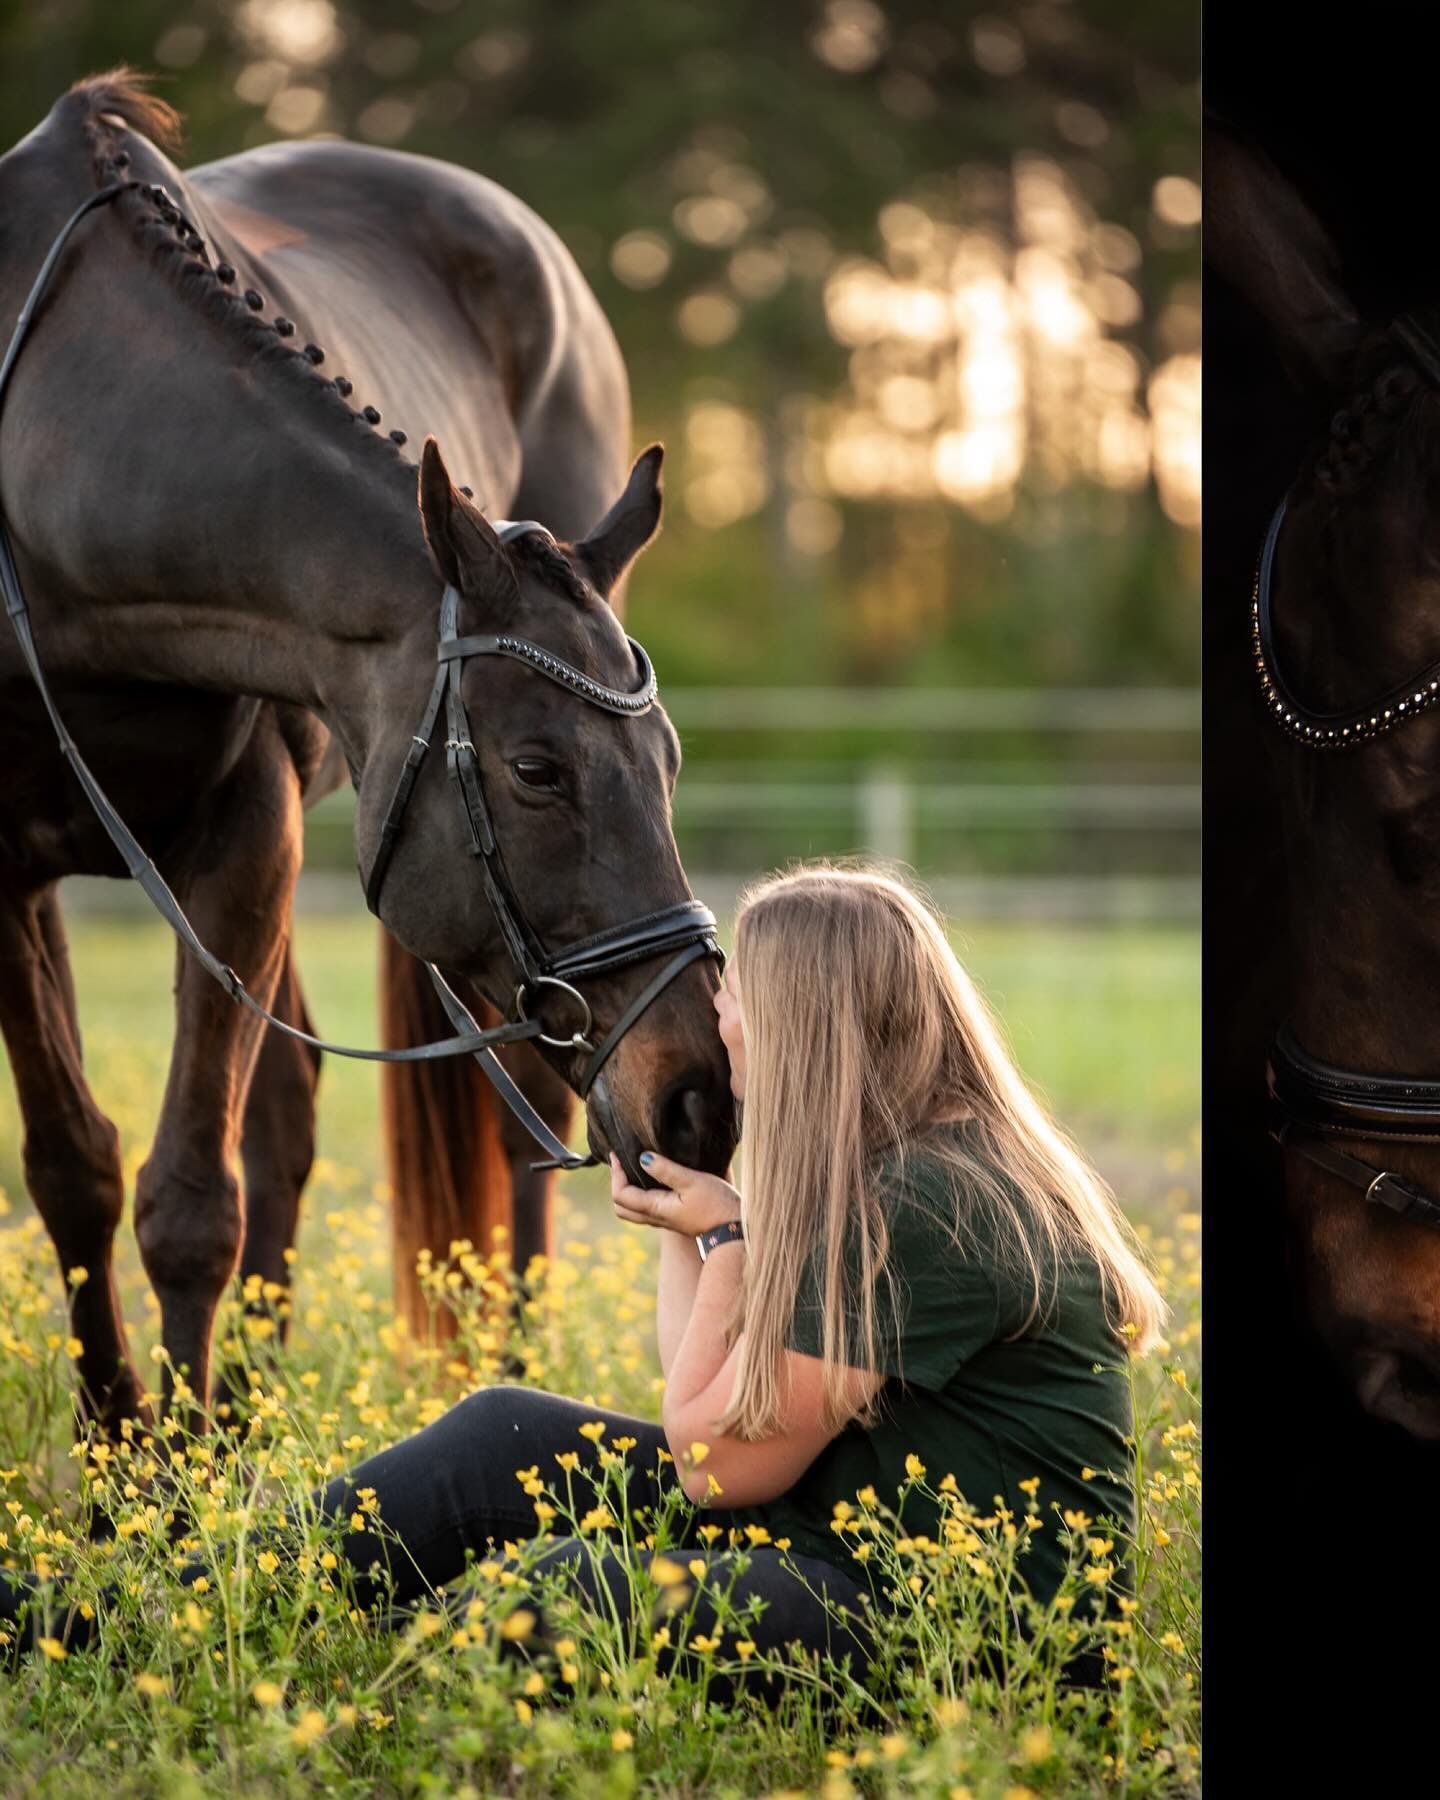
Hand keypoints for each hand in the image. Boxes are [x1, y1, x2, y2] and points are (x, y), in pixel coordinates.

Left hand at [610, 1151, 741, 1237]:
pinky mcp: (675, 1218)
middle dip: (616, 1184)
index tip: (617, 1154)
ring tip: (634, 1167)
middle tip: (621, 1163)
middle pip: (621, 1207)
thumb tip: (642, 1158)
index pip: (621, 1195)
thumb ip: (666, 1170)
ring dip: (628, 1189)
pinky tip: (654, 1177)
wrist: (735, 1232)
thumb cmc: (716, 1206)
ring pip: (634, 1209)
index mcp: (656, 1208)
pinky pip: (648, 1207)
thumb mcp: (692, 1182)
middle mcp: (656, 1217)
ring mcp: (665, 1219)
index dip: (615, 1174)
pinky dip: (642, 1193)